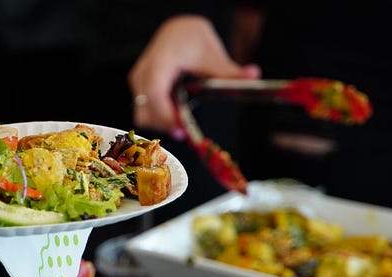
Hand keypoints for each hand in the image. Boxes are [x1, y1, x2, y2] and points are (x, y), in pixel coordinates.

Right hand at [128, 14, 260, 134]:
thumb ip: (228, 71)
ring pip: (143, 115)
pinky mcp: (140, 90)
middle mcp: (143, 74)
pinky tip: (177, 114)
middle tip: (186, 132)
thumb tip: (253, 75)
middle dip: (164, 124)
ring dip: (162, 123)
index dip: (164, 114)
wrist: (176, 30)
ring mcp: (139, 83)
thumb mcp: (211, 53)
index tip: (181, 128)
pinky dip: (161, 117)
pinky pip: (146, 111)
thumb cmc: (189, 38)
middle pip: (145, 111)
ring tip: (183, 122)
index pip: (154, 92)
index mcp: (159, 62)